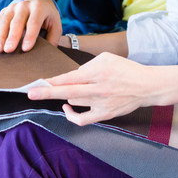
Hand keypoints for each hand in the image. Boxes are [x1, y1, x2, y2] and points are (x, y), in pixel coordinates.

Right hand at [0, 0, 61, 52]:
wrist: (38, 1)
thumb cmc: (47, 17)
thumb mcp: (55, 24)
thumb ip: (52, 38)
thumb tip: (46, 54)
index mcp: (39, 7)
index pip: (34, 22)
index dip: (30, 35)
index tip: (26, 48)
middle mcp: (24, 5)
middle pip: (17, 21)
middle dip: (12, 37)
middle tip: (8, 50)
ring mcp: (12, 7)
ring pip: (4, 21)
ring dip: (0, 36)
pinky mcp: (4, 11)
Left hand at [28, 52, 152, 125]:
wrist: (146, 86)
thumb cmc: (125, 69)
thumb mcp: (106, 58)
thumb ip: (87, 65)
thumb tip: (71, 77)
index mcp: (98, 71)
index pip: (70, 77)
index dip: (53, 80)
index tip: (38, 82)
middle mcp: (98, 88)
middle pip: (67, 91)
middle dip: (47, 92)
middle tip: (31, 92)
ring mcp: (101, 103)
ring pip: (73, 101)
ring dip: (66, 95)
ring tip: (71, 89)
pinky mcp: (104, 114)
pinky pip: (82, 119)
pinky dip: (71, 115)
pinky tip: (66, 107)